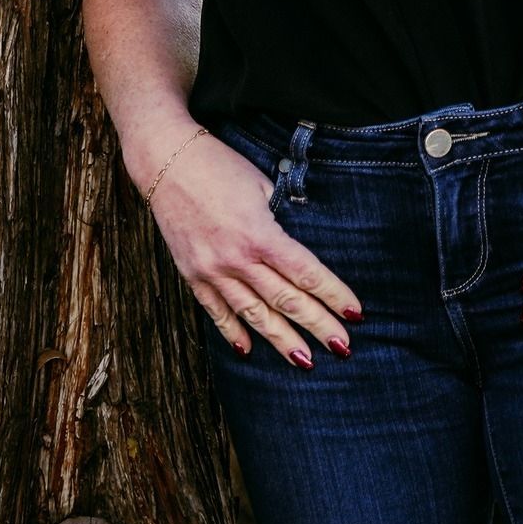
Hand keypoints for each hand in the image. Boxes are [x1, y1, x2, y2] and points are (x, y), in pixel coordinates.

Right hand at [146, 132, 363, 369]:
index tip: (355, 313)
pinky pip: (216, 311)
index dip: (333, 295)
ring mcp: (213, 271)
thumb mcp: (260, 186)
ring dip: (282, 340)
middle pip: (286, 300)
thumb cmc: (219, 166)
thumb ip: (278, 221)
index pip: (306, 273)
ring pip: (254, 315)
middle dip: (318, 325)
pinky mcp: (192, 274)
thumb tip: (296, 248)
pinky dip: (233, 332)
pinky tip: (248, 351)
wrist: (167, 161)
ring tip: (305, 362)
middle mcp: (237, 260)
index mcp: (260, 234)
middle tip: (343, 348)